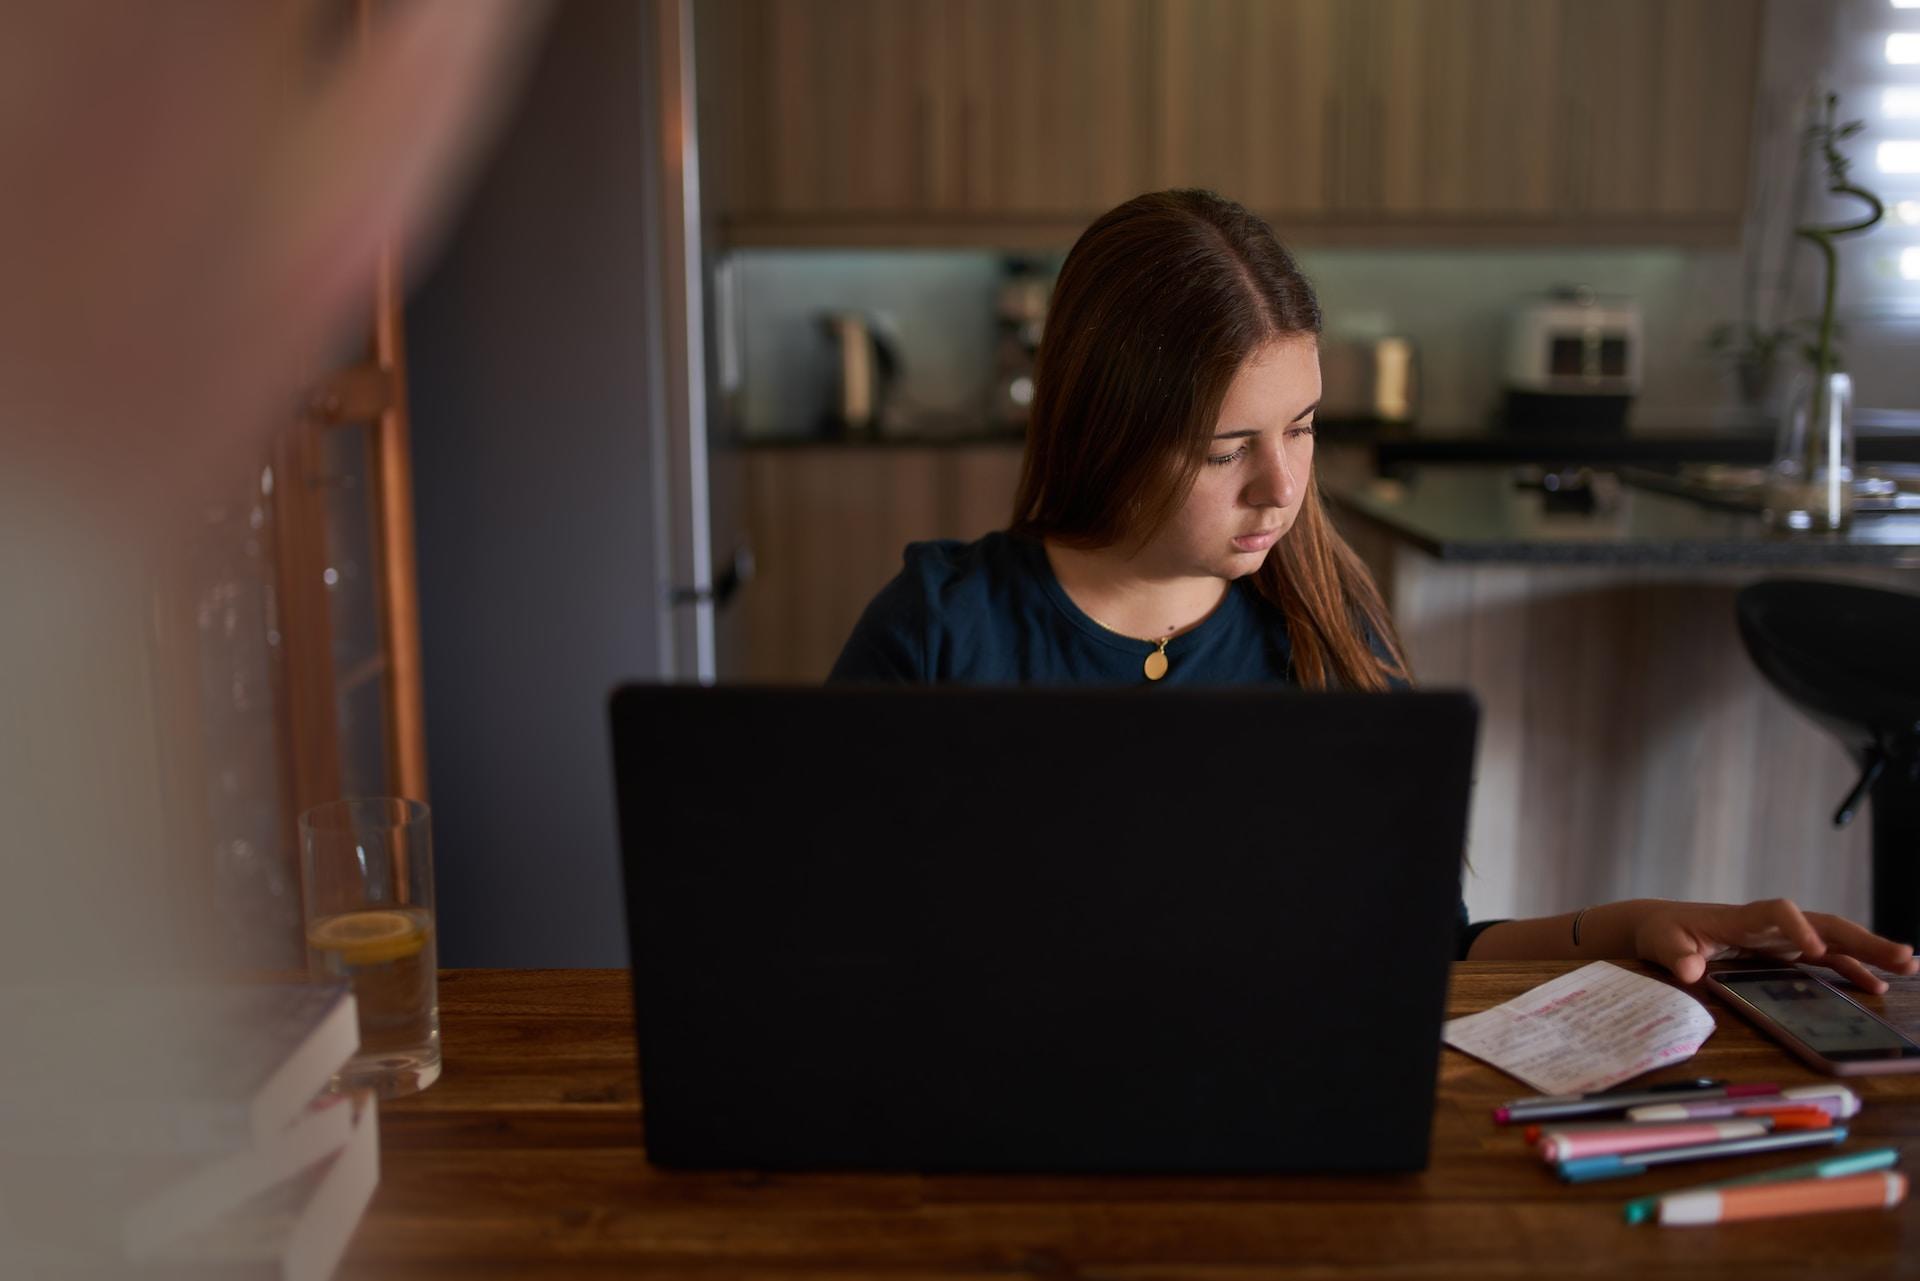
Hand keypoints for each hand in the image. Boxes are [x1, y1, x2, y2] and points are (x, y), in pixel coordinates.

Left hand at [1634, 898, 1918, 991]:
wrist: (1664, 927)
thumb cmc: (1662, 932)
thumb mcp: (1662, 942)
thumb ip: (1675, 955)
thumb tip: (1689, 972)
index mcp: (1741, 917)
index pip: (1778, 911)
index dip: (1798, 927)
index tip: (1815, 950)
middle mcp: (1769, 924)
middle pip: (1823, 923)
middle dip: (1861, 940)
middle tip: (1904, 956)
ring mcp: (1781, 937)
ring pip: (1833, 939)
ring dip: (1869, 952)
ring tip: (1909, 966)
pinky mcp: (1784, 952)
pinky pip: (1826, 958)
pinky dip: (1852, 969)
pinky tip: (1878, 986)